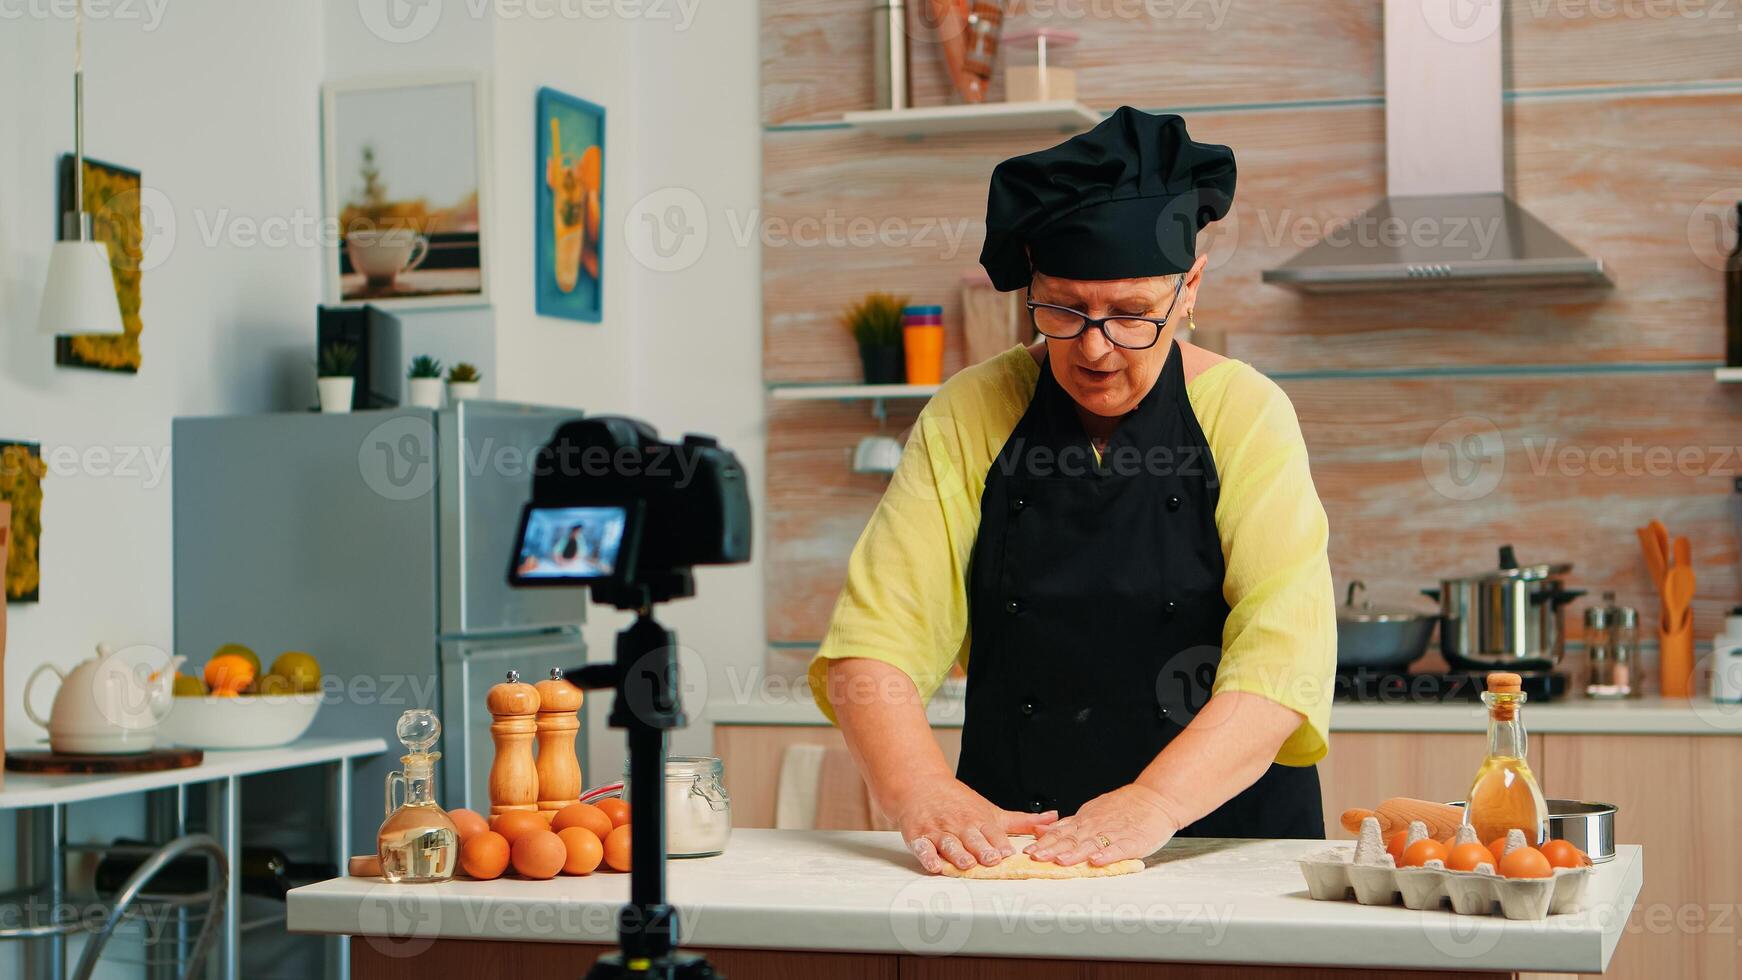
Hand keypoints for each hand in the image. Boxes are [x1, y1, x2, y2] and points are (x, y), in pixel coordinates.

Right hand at [894, 777, 1057, 873]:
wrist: (922, 785)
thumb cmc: (960, 802)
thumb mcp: (993, 810)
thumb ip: (1023, 821)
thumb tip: (1053, 819)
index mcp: (980, 820)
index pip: (992, 834)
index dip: (999, 844)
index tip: (1007, 854)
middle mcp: (961, 825)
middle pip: (973, 839)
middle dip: (982, 849)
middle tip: (990, 859)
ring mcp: (940, 830)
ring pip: (950, 843)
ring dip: (958, 854)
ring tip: (966, 863)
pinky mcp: (919, 835)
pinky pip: (923, 847)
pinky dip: (928, 856)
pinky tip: (934, 865)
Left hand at [1026, 783, 1180, 866]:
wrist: (1155, 799)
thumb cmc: (1123, 808)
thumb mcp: (1090, 811)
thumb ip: (1067, 824)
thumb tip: (1040, 830)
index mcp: (1085, 821)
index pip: (1060, 832)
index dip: (1044, 842)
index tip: (1028, 850)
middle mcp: (1096, 827)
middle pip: (1071, 839)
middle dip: (1052, 849)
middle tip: (1036, 857)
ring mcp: (1114, 834)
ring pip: (1090, 845)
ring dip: (1074, 854)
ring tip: (1061, 861)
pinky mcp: (1132, 842)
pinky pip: (1118, 849)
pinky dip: (1106, 855)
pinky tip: (1097, 861)